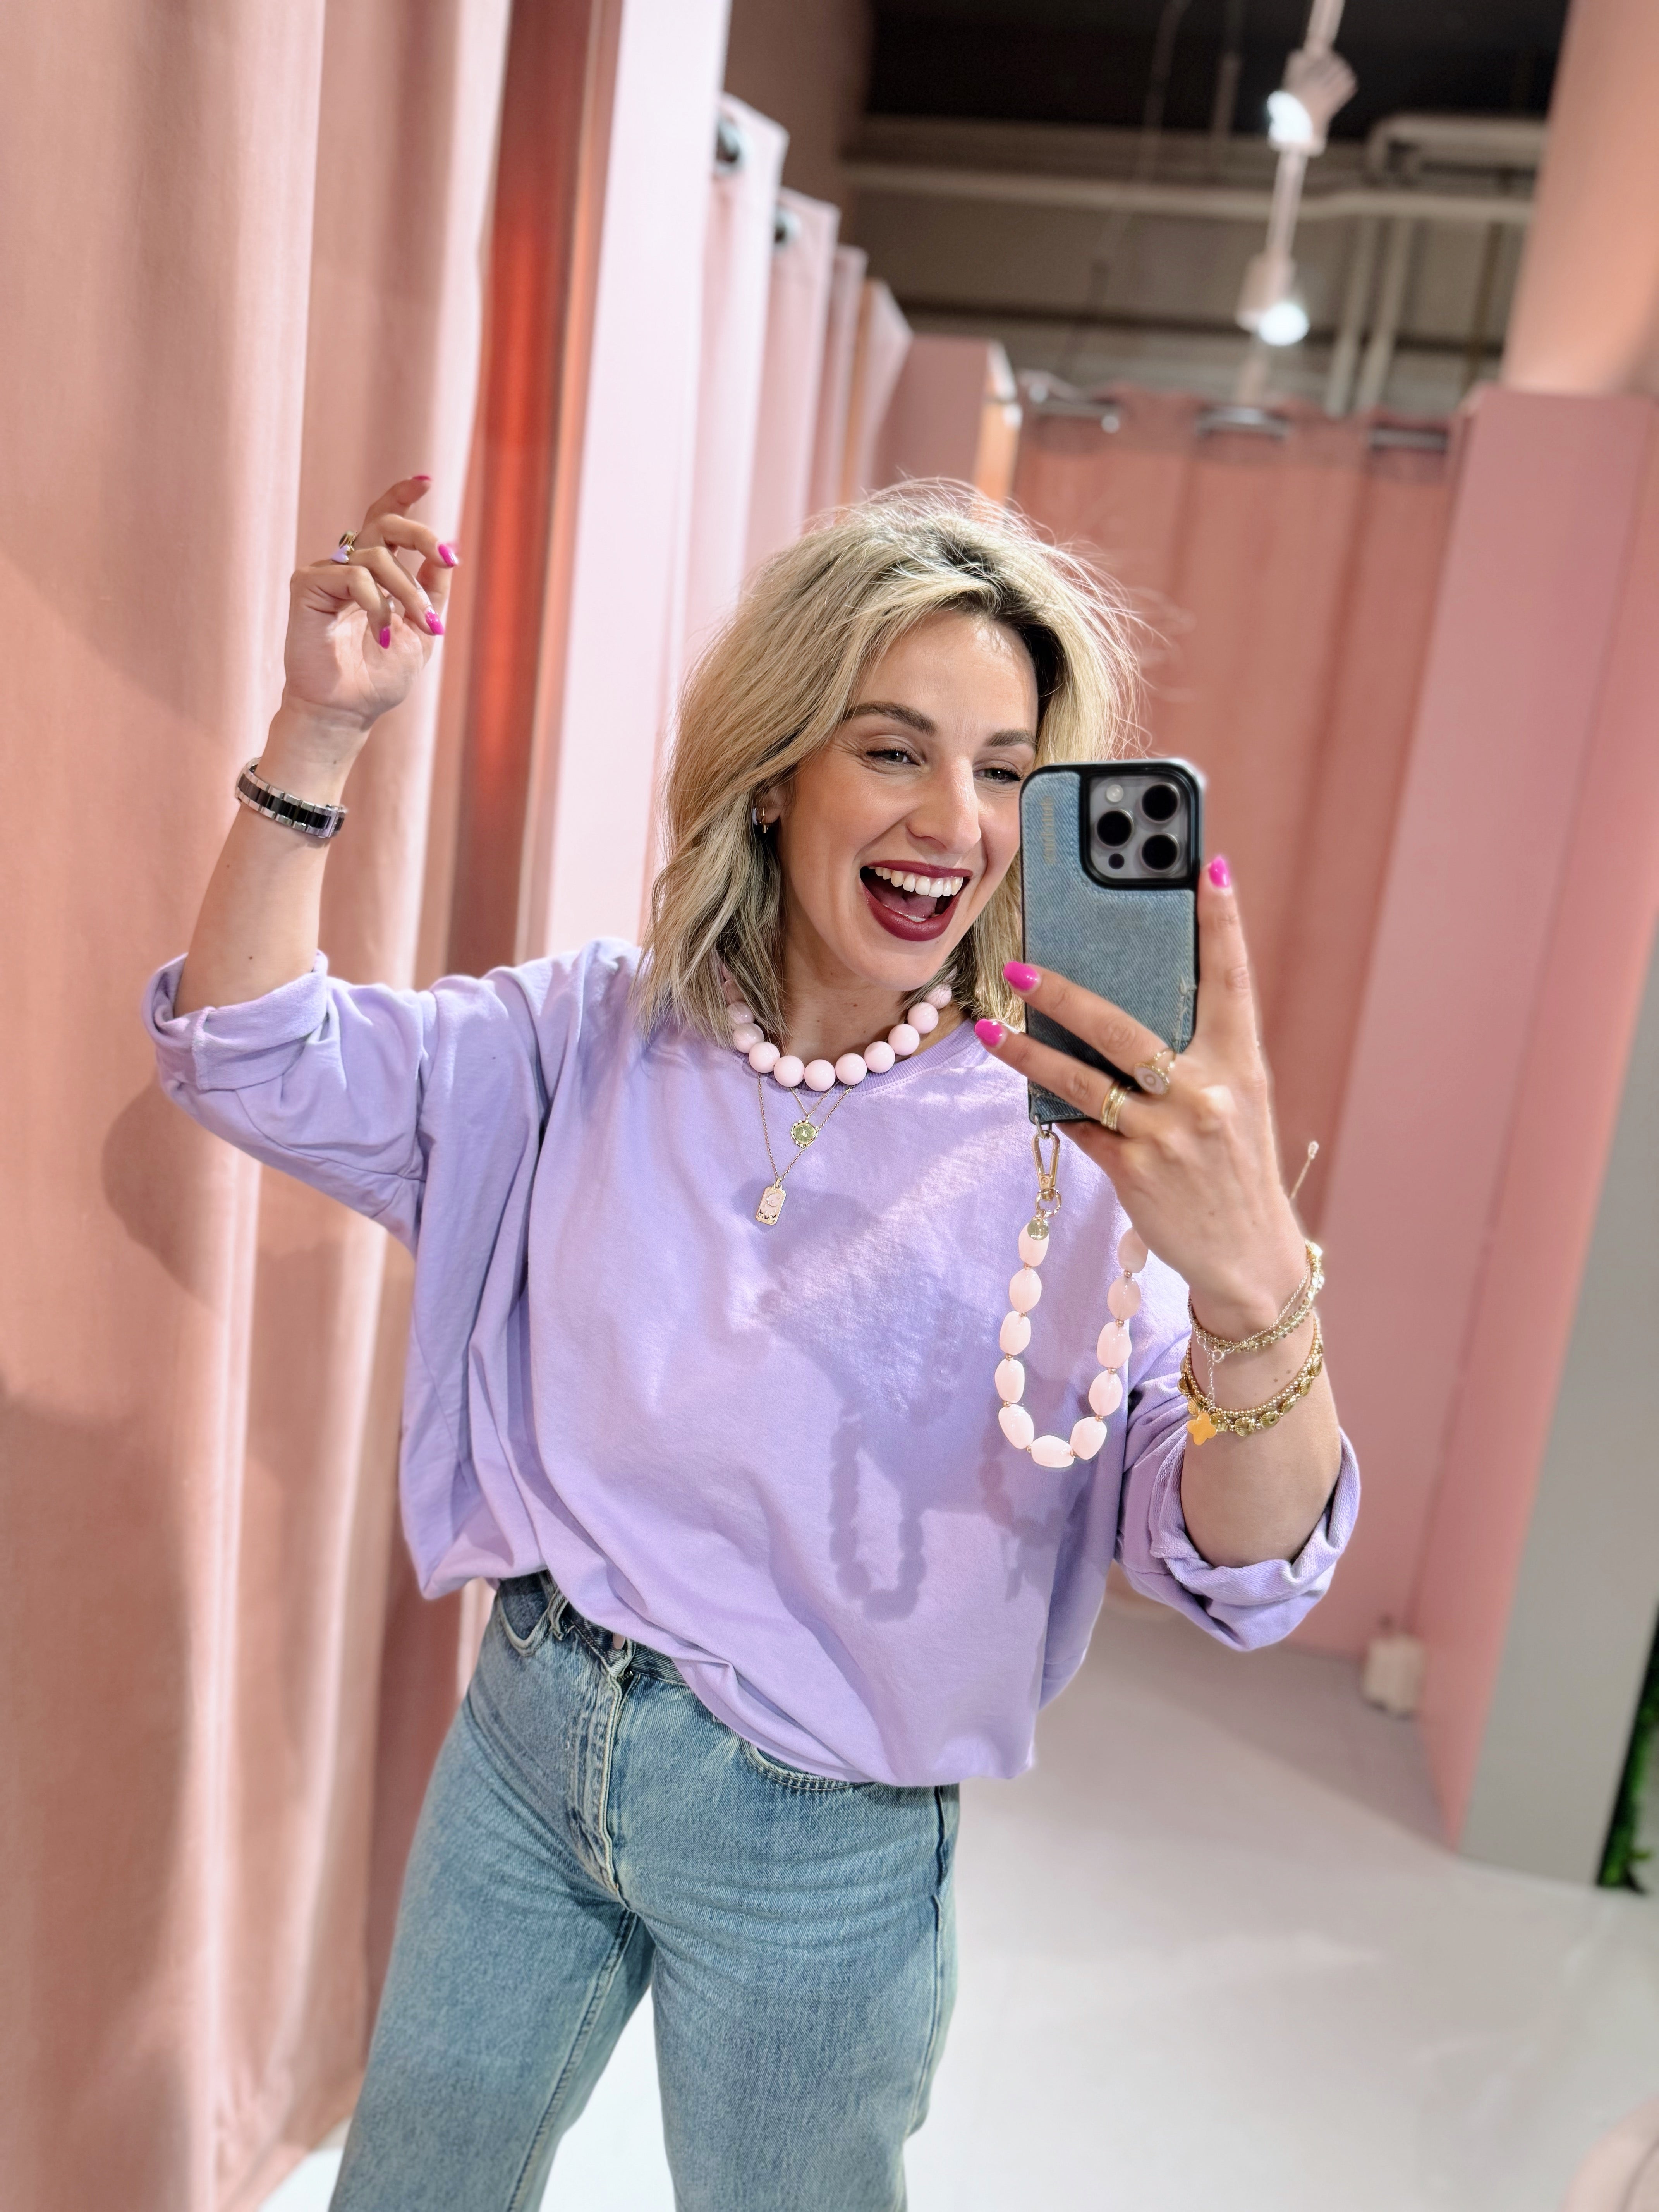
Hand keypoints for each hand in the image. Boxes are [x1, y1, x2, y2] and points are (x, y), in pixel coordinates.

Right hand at [277, 475, 456, 759]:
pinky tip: (381, 633)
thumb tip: (450, 549)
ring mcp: (326, 573)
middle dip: (420, 535)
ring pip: (376, 557)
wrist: (348, 711)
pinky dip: (375, 604)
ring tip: (418, 626)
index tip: (426, 481)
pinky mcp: (307, 585)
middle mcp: (348, 566)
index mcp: (375, 573)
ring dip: (407, 592)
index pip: (385, 523)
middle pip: (383, 524)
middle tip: (447, 557)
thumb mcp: (422, 630)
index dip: (402, 496)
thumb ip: (433, 590)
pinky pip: (352, 577)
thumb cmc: (380, 677)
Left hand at [979, 857, 1306, 1336]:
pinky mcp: (1135, 1169)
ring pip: (1081, 1078)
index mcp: (1240, 1065)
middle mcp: (1206, 1093)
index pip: (1232, 979)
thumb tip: (1130, 1003)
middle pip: (1123, 1026)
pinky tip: (1026, 1085)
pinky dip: (1052, 1106)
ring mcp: (1167, 1133)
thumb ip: (1196, 1054)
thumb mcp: (1236, 1101)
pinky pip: (1078, 1126)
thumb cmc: (1235, 1167)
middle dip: (1066, 994)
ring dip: (1029, 1051)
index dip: (1222, 922)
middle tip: (1020, 964)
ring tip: (992, 1026)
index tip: (1206, 866)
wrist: (1249, 1256)